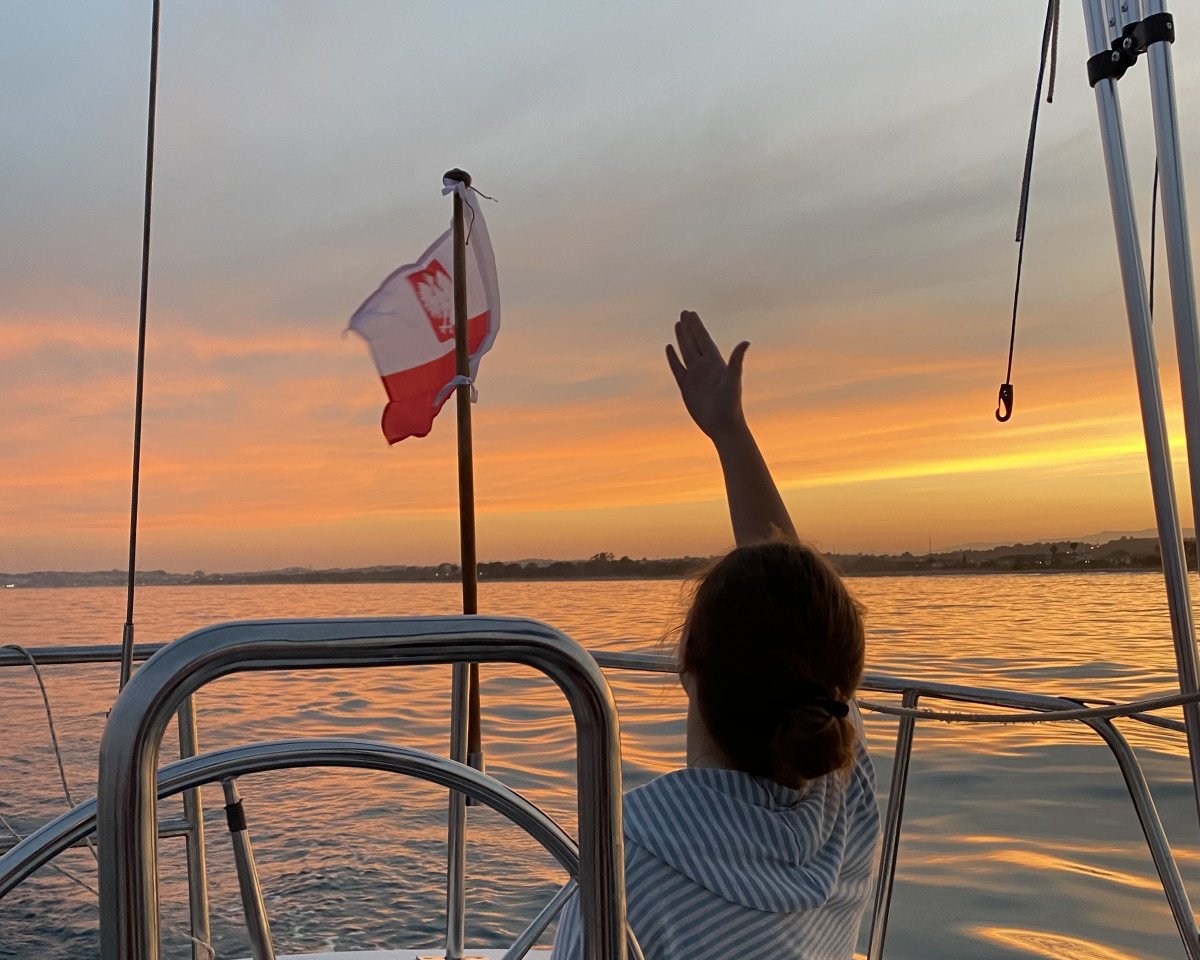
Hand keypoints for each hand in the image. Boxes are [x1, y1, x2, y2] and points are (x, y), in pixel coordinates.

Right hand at [666, 310, 749, 441]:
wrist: (723, 426)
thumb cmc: (731, 404)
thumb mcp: (734, 380)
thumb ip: (737, 360)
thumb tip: (746, 342)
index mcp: (715, 363)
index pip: (704, 339)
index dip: (697, 326)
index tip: (691, 313)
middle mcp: (705, 367)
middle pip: (694, 342)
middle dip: (689, 328)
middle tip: (684, 313)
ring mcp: (695, 376)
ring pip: (686, 352)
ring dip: (682, 339)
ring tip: (678, 324)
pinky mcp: (687, 388)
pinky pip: (678, 369)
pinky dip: (673, 358)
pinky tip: (669, 348)